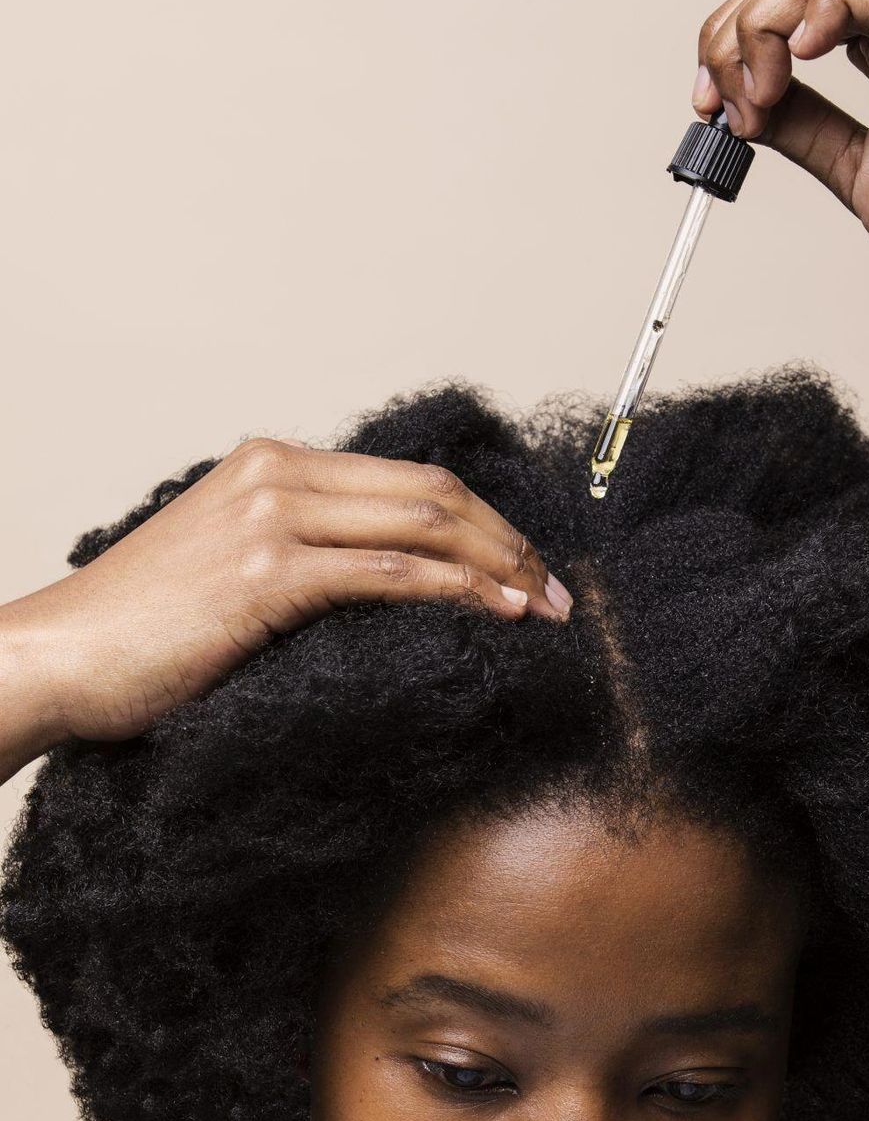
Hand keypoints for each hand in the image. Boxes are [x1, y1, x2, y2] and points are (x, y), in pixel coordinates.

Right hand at [0, 439, 572, 749]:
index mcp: (274, 464)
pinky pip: (389, 572)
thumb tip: (389, 583)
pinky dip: (457, 590)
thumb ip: (302, 553)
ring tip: (545, 610)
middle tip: (558, 592)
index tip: (527, 568)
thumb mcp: (230, 567)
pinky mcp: (267, 571)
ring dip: (500, 567)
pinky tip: (497, 613)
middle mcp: (278, 473)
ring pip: (423, 525)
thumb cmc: (140, 631)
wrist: (59, 656)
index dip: (483, 521)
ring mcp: (272, 516)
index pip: (410, 480)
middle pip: (432, 493)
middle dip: (509, 541)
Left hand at [694, 0, 868, 343]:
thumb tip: (742, 106)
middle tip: (717, 103)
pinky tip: (796, 62)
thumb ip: (805, 132)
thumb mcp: (858, 174)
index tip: (706, 104)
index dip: (732, 41)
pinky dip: (824, 17)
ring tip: (754, 97)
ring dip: (764, 25)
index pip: (795, 3)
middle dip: (733, 31)